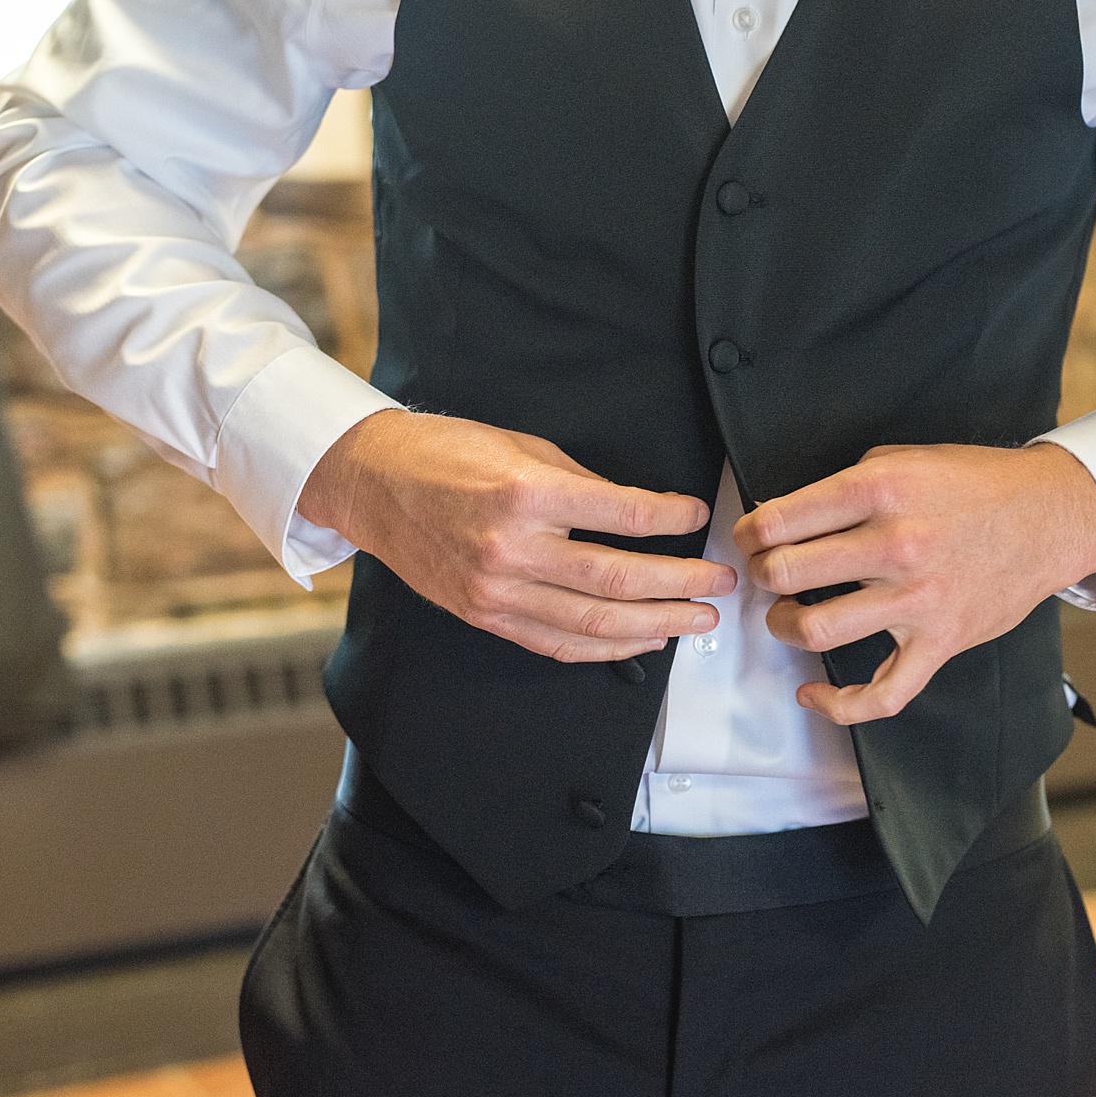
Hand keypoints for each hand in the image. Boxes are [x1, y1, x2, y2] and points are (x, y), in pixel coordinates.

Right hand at [300, 410, 734, 662]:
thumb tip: (644, 514)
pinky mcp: (485, 615)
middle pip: (618, 578)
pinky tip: (643, 640)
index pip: (622, 514)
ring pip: (594, 623)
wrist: (373, 483)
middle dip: (681, 584)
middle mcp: (512, 548)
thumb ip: (583, 485)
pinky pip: (557, 643)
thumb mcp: (524, 447)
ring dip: (656, 625)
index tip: (700, 516)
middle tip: (722, 584)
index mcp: (526, 494)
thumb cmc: (448, 454)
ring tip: (698, 619)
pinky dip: (607, 649)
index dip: (671, 518)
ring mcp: (496, 590)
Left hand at [733, 443, 1095, 724]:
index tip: (749, 538)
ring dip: (784, 626)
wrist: (1050, 516)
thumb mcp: (903, 459)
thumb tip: (786, 516)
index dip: (749, 532)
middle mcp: (895, 545)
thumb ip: (846, 486)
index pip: (780, 519)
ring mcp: (918, 599)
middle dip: (762, 575)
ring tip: (788, 615)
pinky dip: (838, 703)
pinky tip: (813, 693)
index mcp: (879, 490)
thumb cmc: (975, 484)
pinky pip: (882, 693)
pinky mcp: (940, 642)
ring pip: (816, 630)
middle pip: (786, 573)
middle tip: (767, 574)